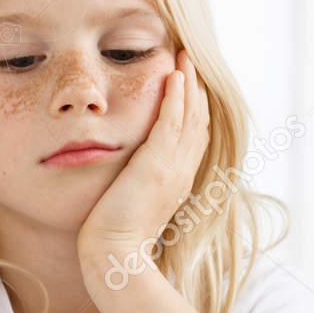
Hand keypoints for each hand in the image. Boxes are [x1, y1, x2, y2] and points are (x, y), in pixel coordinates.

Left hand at [77, 49, 210, 281]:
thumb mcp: (133, 204)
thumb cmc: (116, 237)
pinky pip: (172, 121)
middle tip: (191, 59)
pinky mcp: (157, 165)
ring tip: (185, 56)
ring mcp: (173, 168)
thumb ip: (138, 184)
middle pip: (199, 119)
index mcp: (178, 180)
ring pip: (190, 115)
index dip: (194, 107)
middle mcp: (182, 171)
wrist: (114, 256)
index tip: (188, 83)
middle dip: (196, 87)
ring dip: (189, 82)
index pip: (193, 135)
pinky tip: (173, 74)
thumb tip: (128, 173)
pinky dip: (175, 96)